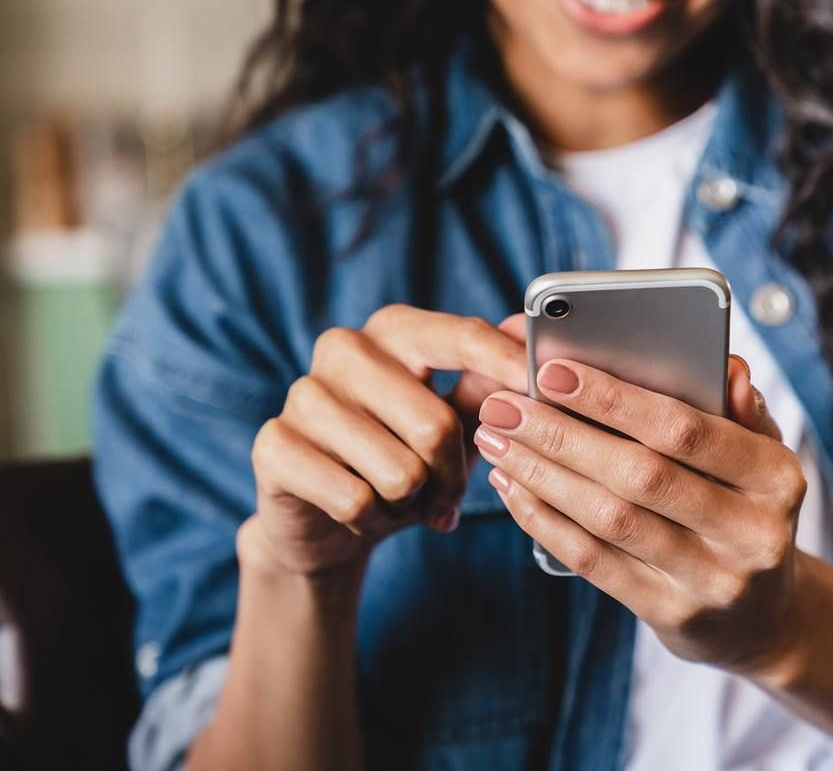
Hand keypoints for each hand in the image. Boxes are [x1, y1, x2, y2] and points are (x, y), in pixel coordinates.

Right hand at [245, 307, 526, 577]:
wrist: (325, 520)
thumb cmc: (402, 458)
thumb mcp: (453, 422)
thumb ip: (488, 383)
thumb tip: (527, 333)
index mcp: (394, 330)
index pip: (460, 337)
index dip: (505, 365)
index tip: (540, 386)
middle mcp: (344, 348)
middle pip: (435, 424)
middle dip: (453, 476)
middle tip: (446, 495)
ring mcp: (303, 394)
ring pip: (399, 471)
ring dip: (412, 503)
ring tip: (400, 500)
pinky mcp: (273, 445)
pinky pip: (355, 499)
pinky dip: (372, 520)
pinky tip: (362, 513)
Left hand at [473, 356, 807, 674]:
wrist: (764, 617)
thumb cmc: (747, 510)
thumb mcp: (762, 458)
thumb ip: (739, 410)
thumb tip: (726, 367)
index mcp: (778, 478)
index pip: (688, 430)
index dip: (615, 399)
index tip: (553, 371)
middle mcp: (752, 533)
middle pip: (640, 475)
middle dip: (562, 435)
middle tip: (504, 406)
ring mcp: (713, 581)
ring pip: (611, 520)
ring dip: (542, 475)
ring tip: (497, 441)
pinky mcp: (673, 615)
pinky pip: (595, 562)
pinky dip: (546, 521)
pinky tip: (513, 489)